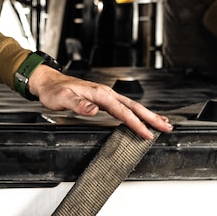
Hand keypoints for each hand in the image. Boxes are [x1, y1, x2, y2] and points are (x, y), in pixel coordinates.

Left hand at [27, 64, 173, 139]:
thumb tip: (93, 110)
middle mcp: (106, 93)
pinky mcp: (104, 99)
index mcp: (100, 94)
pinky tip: (142, 117)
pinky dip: (137, 112)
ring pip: (132, 106)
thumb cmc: (54, 91)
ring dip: (148, 114)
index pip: (122, 111)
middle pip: (134, 106)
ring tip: (163, 123)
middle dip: (151, 117)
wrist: (49, 82)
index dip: (136, 123)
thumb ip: (78, 104)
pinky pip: (125, 106)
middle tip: (167, 127)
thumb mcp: (62, 99)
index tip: (147, 133)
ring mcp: (106, 95)